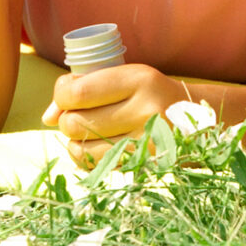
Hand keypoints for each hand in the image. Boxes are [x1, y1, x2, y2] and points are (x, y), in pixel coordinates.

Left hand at [43, 63, 183, 166]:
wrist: (198, 121)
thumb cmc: (149, 95)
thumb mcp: (125, 79)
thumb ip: (84, 89)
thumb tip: (46, 118)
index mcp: (140, 79)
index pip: (77, 92)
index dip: (61, 95)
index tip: (67, 95)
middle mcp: (147, 110)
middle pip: (75, 123)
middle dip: (67, 120)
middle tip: (80, 114)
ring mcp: (148, 143)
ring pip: (81, 148)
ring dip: (75, 141)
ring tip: (88, 131)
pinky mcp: (145, 166)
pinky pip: (95, 165)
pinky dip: (86, 156)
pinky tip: (98, 146)